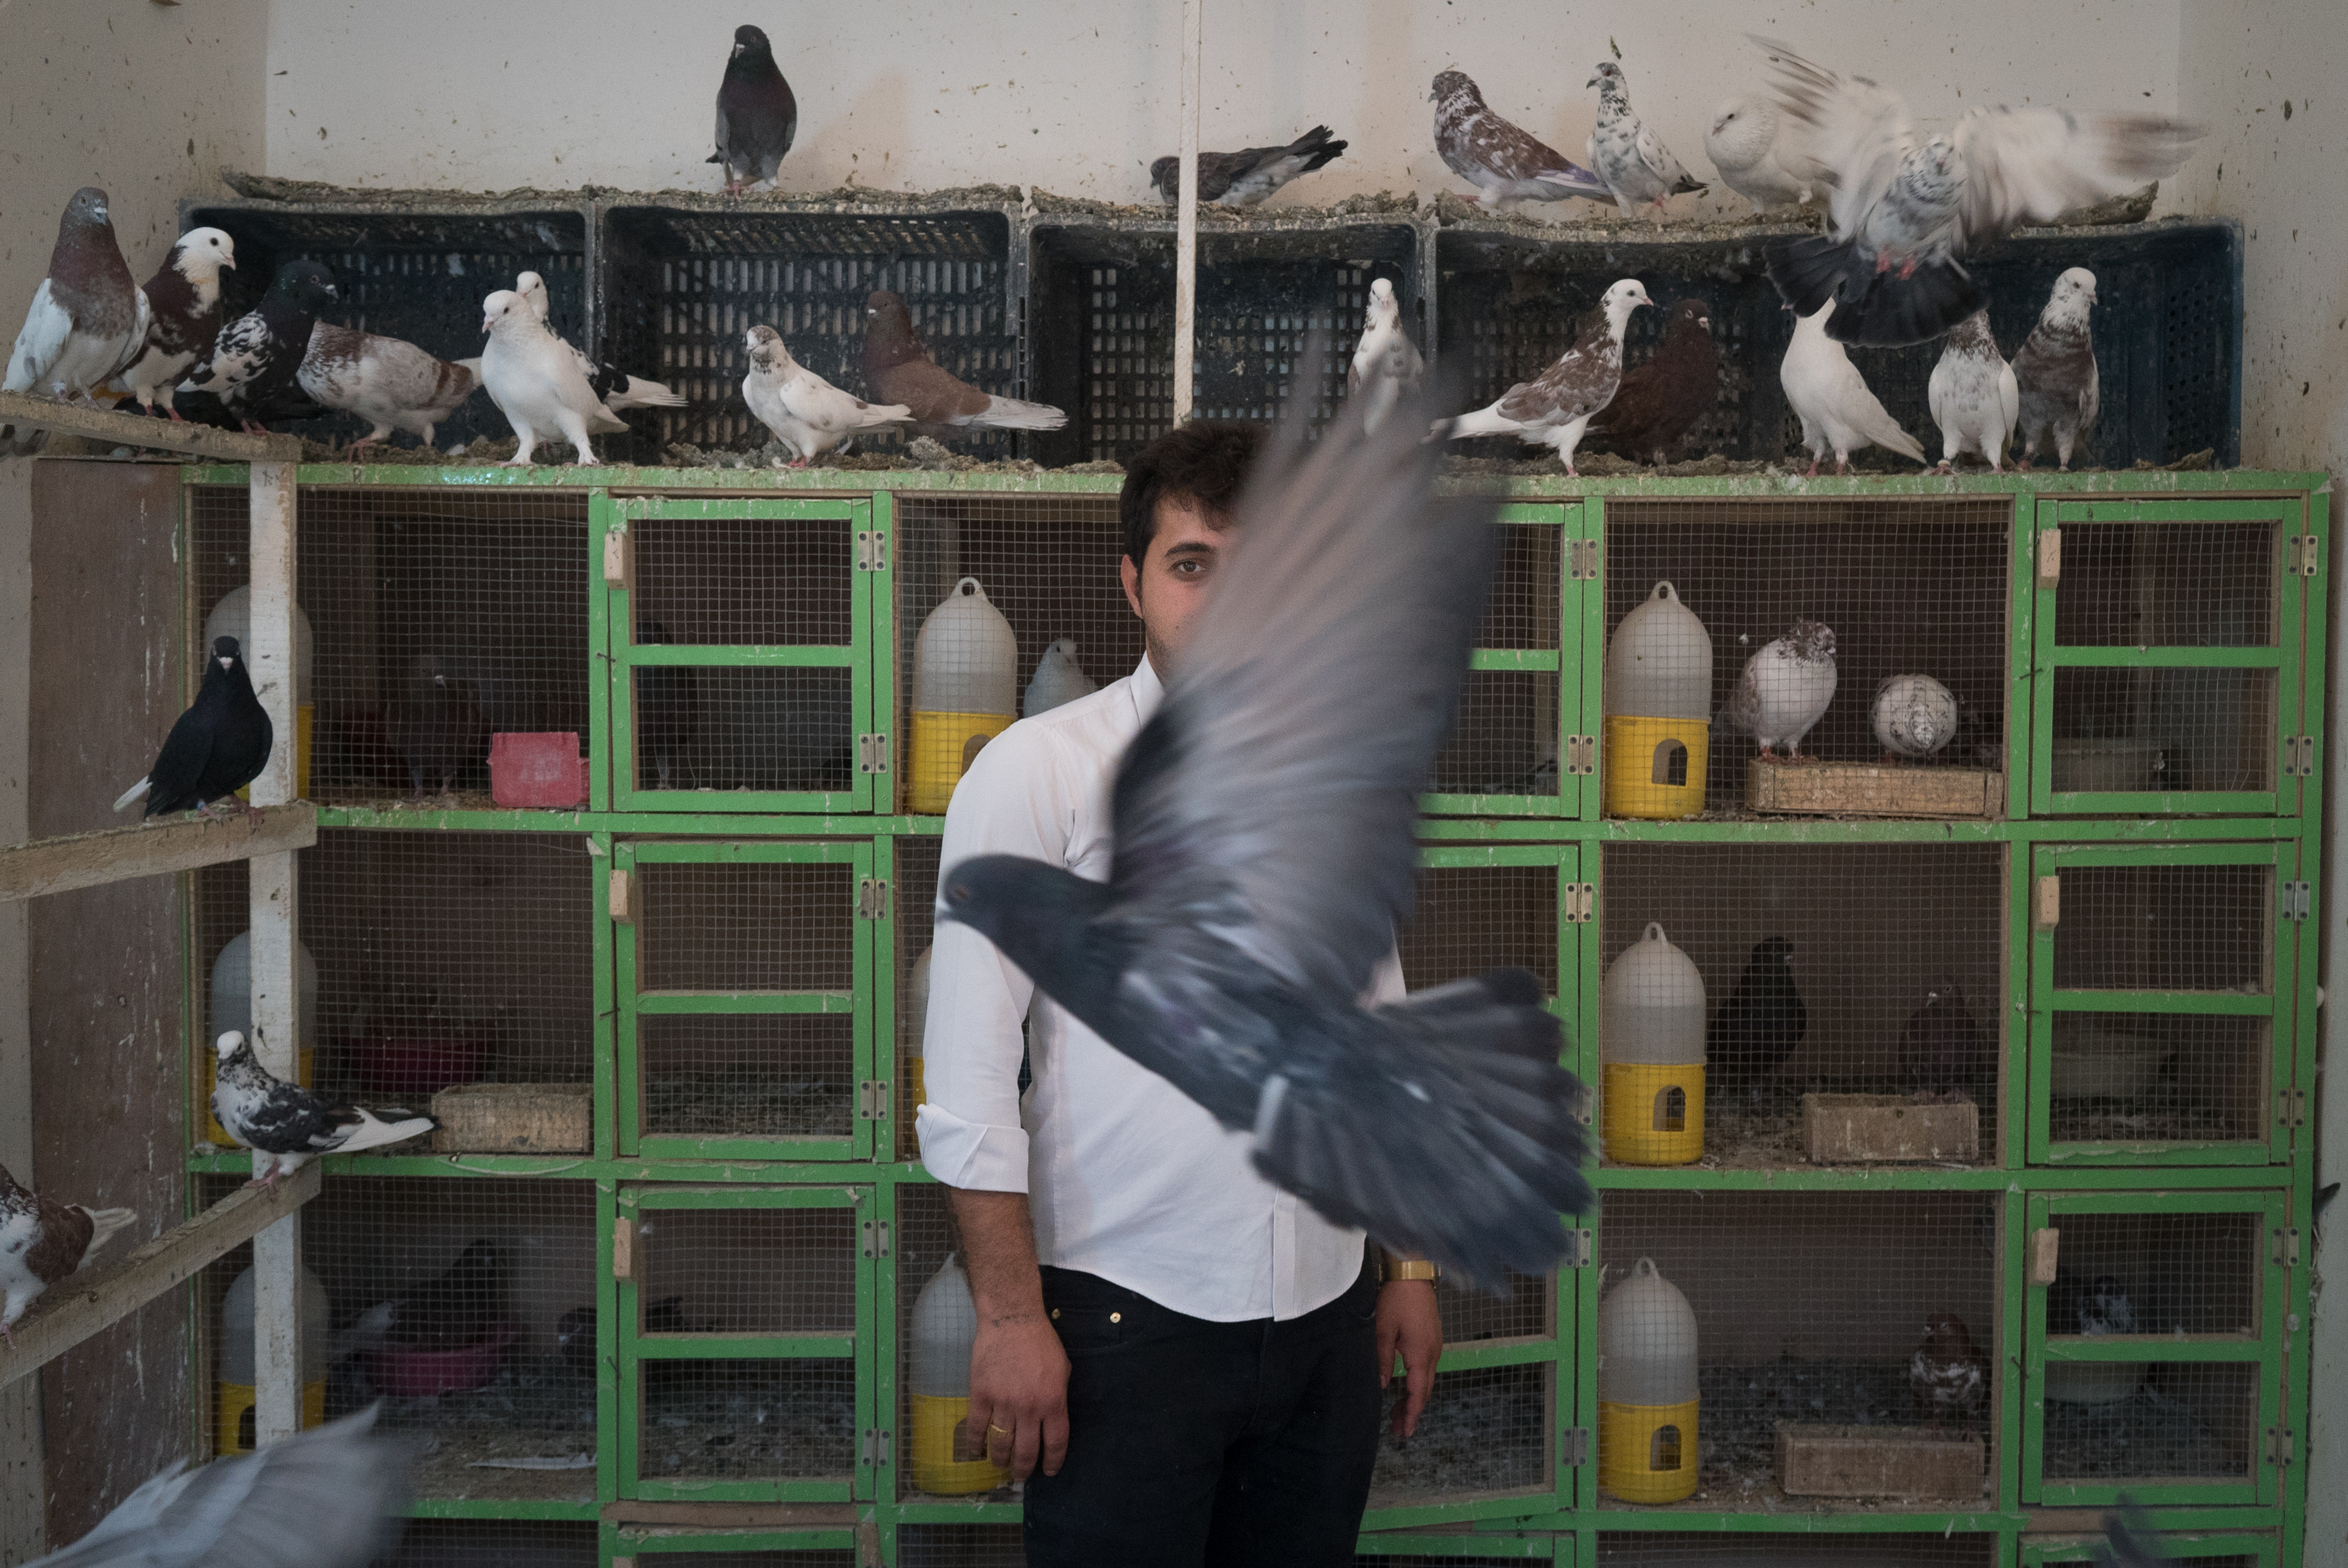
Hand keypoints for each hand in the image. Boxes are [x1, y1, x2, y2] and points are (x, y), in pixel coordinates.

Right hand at [965, 1311, 1070, 1478]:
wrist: (1011, 1320)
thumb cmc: (1040, 1341)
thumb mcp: (1062, 1370)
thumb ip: (1058, 1398)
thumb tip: (1052, 1420)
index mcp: (1053, 1402)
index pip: (1055, 1443)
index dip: (1052, 1462)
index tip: (1049, 1471)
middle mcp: (1029, 1408)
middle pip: (1026, 1451)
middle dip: (1024, 1469)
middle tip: (1021, 1476)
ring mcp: (1003, 1403)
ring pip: (1001, 1444)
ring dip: (1001, 1461)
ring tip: (1001, 1466)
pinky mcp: (980, 1395)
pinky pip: (976, 1428)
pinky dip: (975, 1444)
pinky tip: (977, 1452)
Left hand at [1375, 1279, 1441, 1436]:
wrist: (1413, 1274)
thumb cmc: (1396, 1299)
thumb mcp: (1382, 1329)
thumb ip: (1382, 1359)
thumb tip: (1383, 1385)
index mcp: (1421, 1354)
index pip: (1418, 1393)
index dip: (1411, 1414)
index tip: (1405, 1431)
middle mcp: (1432, 1353)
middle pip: (1424, 1391)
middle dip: (1412, 1411)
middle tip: (1397, 1429)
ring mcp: (1434, 1346)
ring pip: (1426, 1380)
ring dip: (1414, 1397)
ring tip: (1398, 1413)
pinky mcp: (1432, 1339)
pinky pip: (1427, 1368)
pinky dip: (1417, 1383)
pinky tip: (1407, 1387)